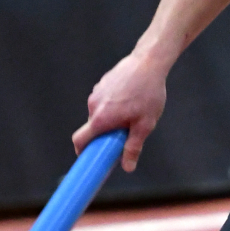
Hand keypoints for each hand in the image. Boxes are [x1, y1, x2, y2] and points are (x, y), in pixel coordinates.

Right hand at [72, 51, 167, 171]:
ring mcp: (96, 93)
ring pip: (99, 114)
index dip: (81, 152)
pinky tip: (131, 101)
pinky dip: (112, 107)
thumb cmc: (148, 94)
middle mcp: (93, 105)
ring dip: (110, 120)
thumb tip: (128, 167)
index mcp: (101, 118)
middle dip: (105, 135)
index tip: (89, 159)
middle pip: (93, 128)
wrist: (148, 63)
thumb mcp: (144, 125)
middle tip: (123, 136)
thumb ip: (133, 147)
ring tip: (132, 114)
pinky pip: (104, 102)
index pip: (80, 140)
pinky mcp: (101, 84)